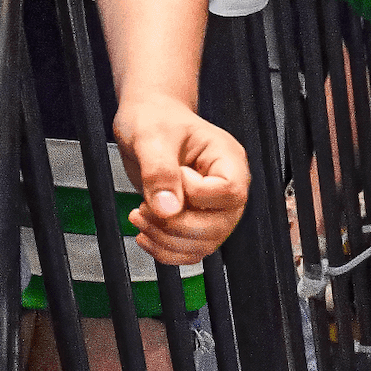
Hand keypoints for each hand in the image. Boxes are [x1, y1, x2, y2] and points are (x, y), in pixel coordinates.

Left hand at [115, 94, 250, 264]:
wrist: (147, 121)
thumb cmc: (154, 119)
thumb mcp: (151, 137)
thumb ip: (159, 171)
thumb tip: (168, 209)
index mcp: (229, 161)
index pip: (230, 192)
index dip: (196, 193)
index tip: (172, 175)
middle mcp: (228, 190)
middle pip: (219, 226)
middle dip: (175, 224)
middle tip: (143, 207)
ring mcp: (214, 210)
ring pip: (204, 244)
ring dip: (166, 240)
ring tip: (140, 216)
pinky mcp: (197, 222)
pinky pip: (190, 251)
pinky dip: (165, 251)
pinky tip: (145, 233)